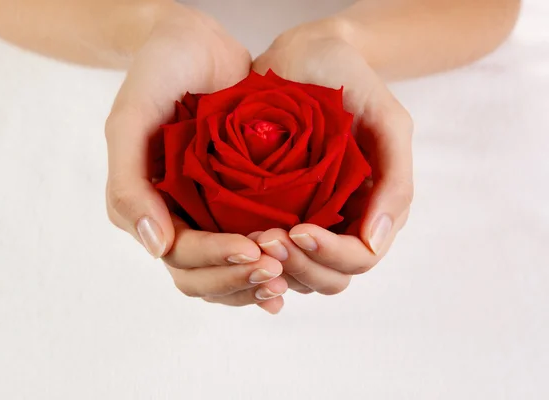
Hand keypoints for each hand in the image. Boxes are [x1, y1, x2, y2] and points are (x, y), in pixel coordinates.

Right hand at [105, 3, 286, 312]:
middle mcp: (172, 215)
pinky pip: (247, 245)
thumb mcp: (131, 118)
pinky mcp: (232, 201)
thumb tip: (155, 246)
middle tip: (277, 271)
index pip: (179, 255)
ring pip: (225, 270)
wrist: (194, 40)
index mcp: (143, 204)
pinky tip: (293, 263)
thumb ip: (128, 182)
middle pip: (202, 275)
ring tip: (288, 273)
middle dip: (237, 279)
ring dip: (253, 281)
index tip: (254, 252)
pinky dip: (266, 261)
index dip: (215, 261)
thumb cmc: (158, 71)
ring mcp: (204, 210)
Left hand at [252, 18, 413, 294]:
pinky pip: (269, 251)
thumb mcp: (387, 121)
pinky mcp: (275, 211)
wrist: (303, 52)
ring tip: (252, 239)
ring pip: (297, 273)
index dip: (329, 255)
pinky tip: (238, 241)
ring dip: (275, 266)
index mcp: (374, 209)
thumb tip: (375, 242)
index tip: (297, 230)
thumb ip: (395, 180)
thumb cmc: (348, 80)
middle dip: (299, 265)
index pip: (358, 259)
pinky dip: (256, 256)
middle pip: (327, 277)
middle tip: (266, 239)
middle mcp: (342, 222)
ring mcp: (308, 219)